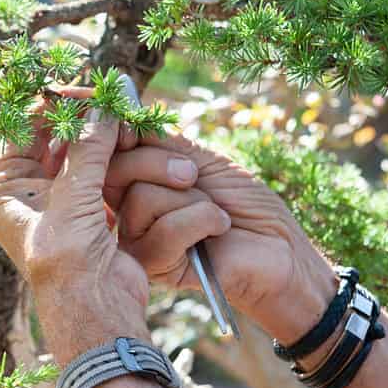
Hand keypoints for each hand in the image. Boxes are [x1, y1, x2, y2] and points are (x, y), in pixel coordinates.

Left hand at [0, 110, 196, 363]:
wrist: (94, 309)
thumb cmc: (66, 258)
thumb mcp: (73, 195)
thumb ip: (88, 146)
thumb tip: (103, 104)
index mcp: (0, 188)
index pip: (23, 129)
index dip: (53, 104)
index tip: (84, 86)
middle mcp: (22, 191)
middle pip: (51, 137)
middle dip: (82, 118)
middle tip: (109, 96)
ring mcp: (53, 201)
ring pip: (78, 153)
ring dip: (101, 135)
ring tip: (123, 114)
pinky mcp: (84, 210)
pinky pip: (98, 171)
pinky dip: (113, 156)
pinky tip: (130, 138)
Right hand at [105, 134, 336, 341]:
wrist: (277, 245)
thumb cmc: (244, 201)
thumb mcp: (202, 159)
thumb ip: (162, 143)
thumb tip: (123, 122)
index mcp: (135, 185)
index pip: (110, 155)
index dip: (121, 138)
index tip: (136, 133)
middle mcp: (128, 212)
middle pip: (116, 172)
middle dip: (159, 163)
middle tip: (193, 175)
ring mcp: (138, 240)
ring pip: (141, 198)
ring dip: (191, 199)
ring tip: (214, 212)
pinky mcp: (156, 265)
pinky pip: (165, 229)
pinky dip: (202, 221)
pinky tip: (218, 230)